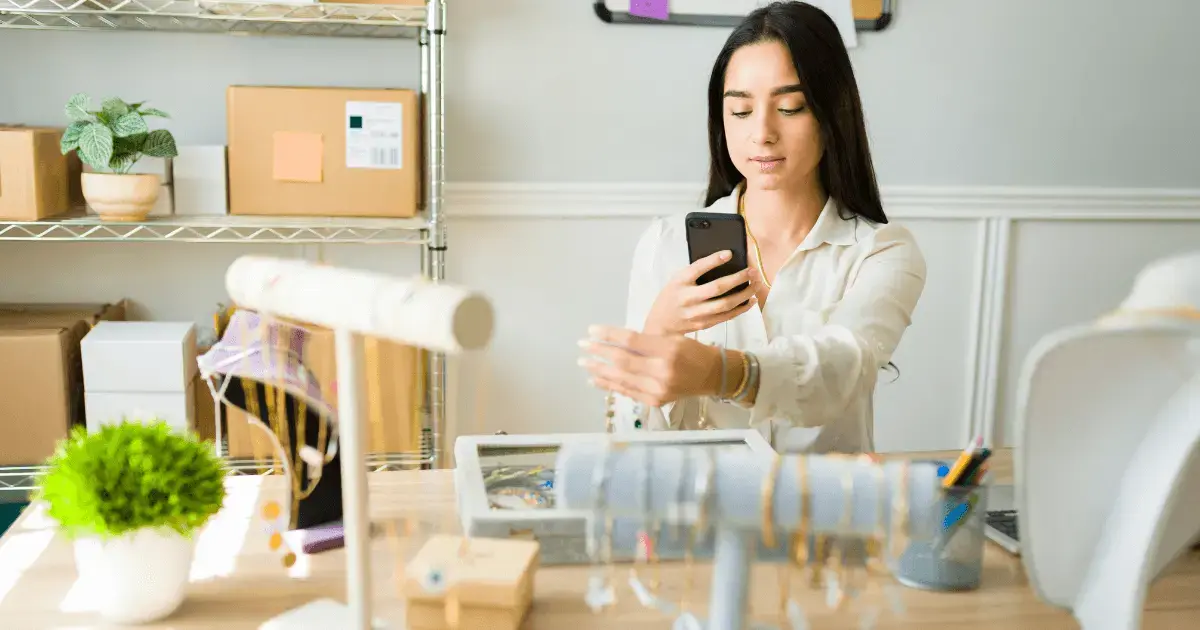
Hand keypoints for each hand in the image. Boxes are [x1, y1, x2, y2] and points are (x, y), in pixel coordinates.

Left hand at [578, 325, 723, 406]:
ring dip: (598, 370)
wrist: (712, 376)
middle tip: (582, 345)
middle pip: (622, 360)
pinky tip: (595, 379)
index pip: (631, 340)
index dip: (608, 335)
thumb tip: (613, 341)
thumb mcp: (672, 338)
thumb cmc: (691, 351)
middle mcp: (662, 372)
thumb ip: (645, 341)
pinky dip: (609, 385)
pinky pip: (626, 392)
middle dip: (598, 352)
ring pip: (621, 378)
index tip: (591, 330)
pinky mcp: (654, 401)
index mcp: (668, 350)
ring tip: (583, 362)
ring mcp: (657, 390)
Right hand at [642, 251, 758, 335]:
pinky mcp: (704, 324)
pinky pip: (727, 316)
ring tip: (756, 284)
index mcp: (680, 282)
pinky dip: (742, 308)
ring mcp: (696, 314)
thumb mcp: (677, 279)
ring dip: (744, 294)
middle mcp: (688, 298)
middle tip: (752, 271)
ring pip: (726, 304)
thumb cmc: (672, 296)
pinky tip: (751, 300)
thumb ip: (695, 272)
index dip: (714, 260)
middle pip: (717, 288)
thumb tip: (725, 261)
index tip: (729, 253)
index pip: (697, 268)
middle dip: (738, 279)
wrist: (661, 324)